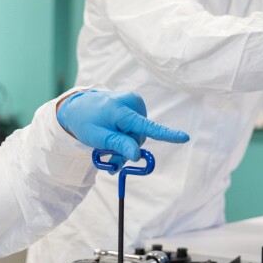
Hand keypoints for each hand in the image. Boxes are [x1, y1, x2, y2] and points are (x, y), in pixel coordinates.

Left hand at [57, 90, 188, 161]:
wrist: (78, 107)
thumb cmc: (85, 122)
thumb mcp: (98, 137)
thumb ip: (119, 145)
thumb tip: (137, 156)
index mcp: (121, 110)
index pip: (147, 126)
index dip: (166, 135)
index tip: (184, 138)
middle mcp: (132, 102)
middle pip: (140, 137)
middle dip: (129, 150)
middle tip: (111, 160)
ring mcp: (134, 102)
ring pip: (139, 134)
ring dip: (127, 144)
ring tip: (110, 146)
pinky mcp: (134, 104)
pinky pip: (137, 127)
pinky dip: (128, 135)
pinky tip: (116, 135)